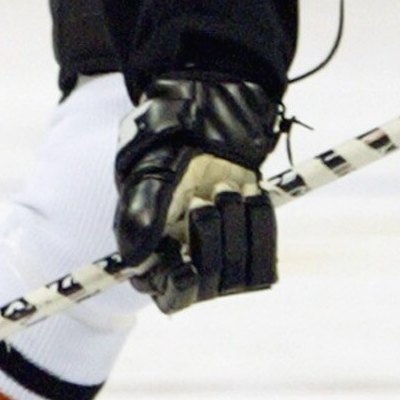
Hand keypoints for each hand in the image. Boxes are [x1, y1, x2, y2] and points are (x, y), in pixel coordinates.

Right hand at [113, 75, 280, 313]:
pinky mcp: (250, 236)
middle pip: (205, 286)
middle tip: (207, 197)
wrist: (215, 107)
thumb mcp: (151, 167)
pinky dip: (261, 224)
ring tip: (227, 187)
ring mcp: (220, 247)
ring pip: (236, 273)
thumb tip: (134, 260)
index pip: (165, 292)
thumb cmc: (172, 135)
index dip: (177, 288)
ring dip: (237, 227)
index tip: (186, 269)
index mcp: (152, 245)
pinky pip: (265, 257)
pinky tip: (251, 194)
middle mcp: (185, 254)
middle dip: (210, 241)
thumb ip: (142, 212)